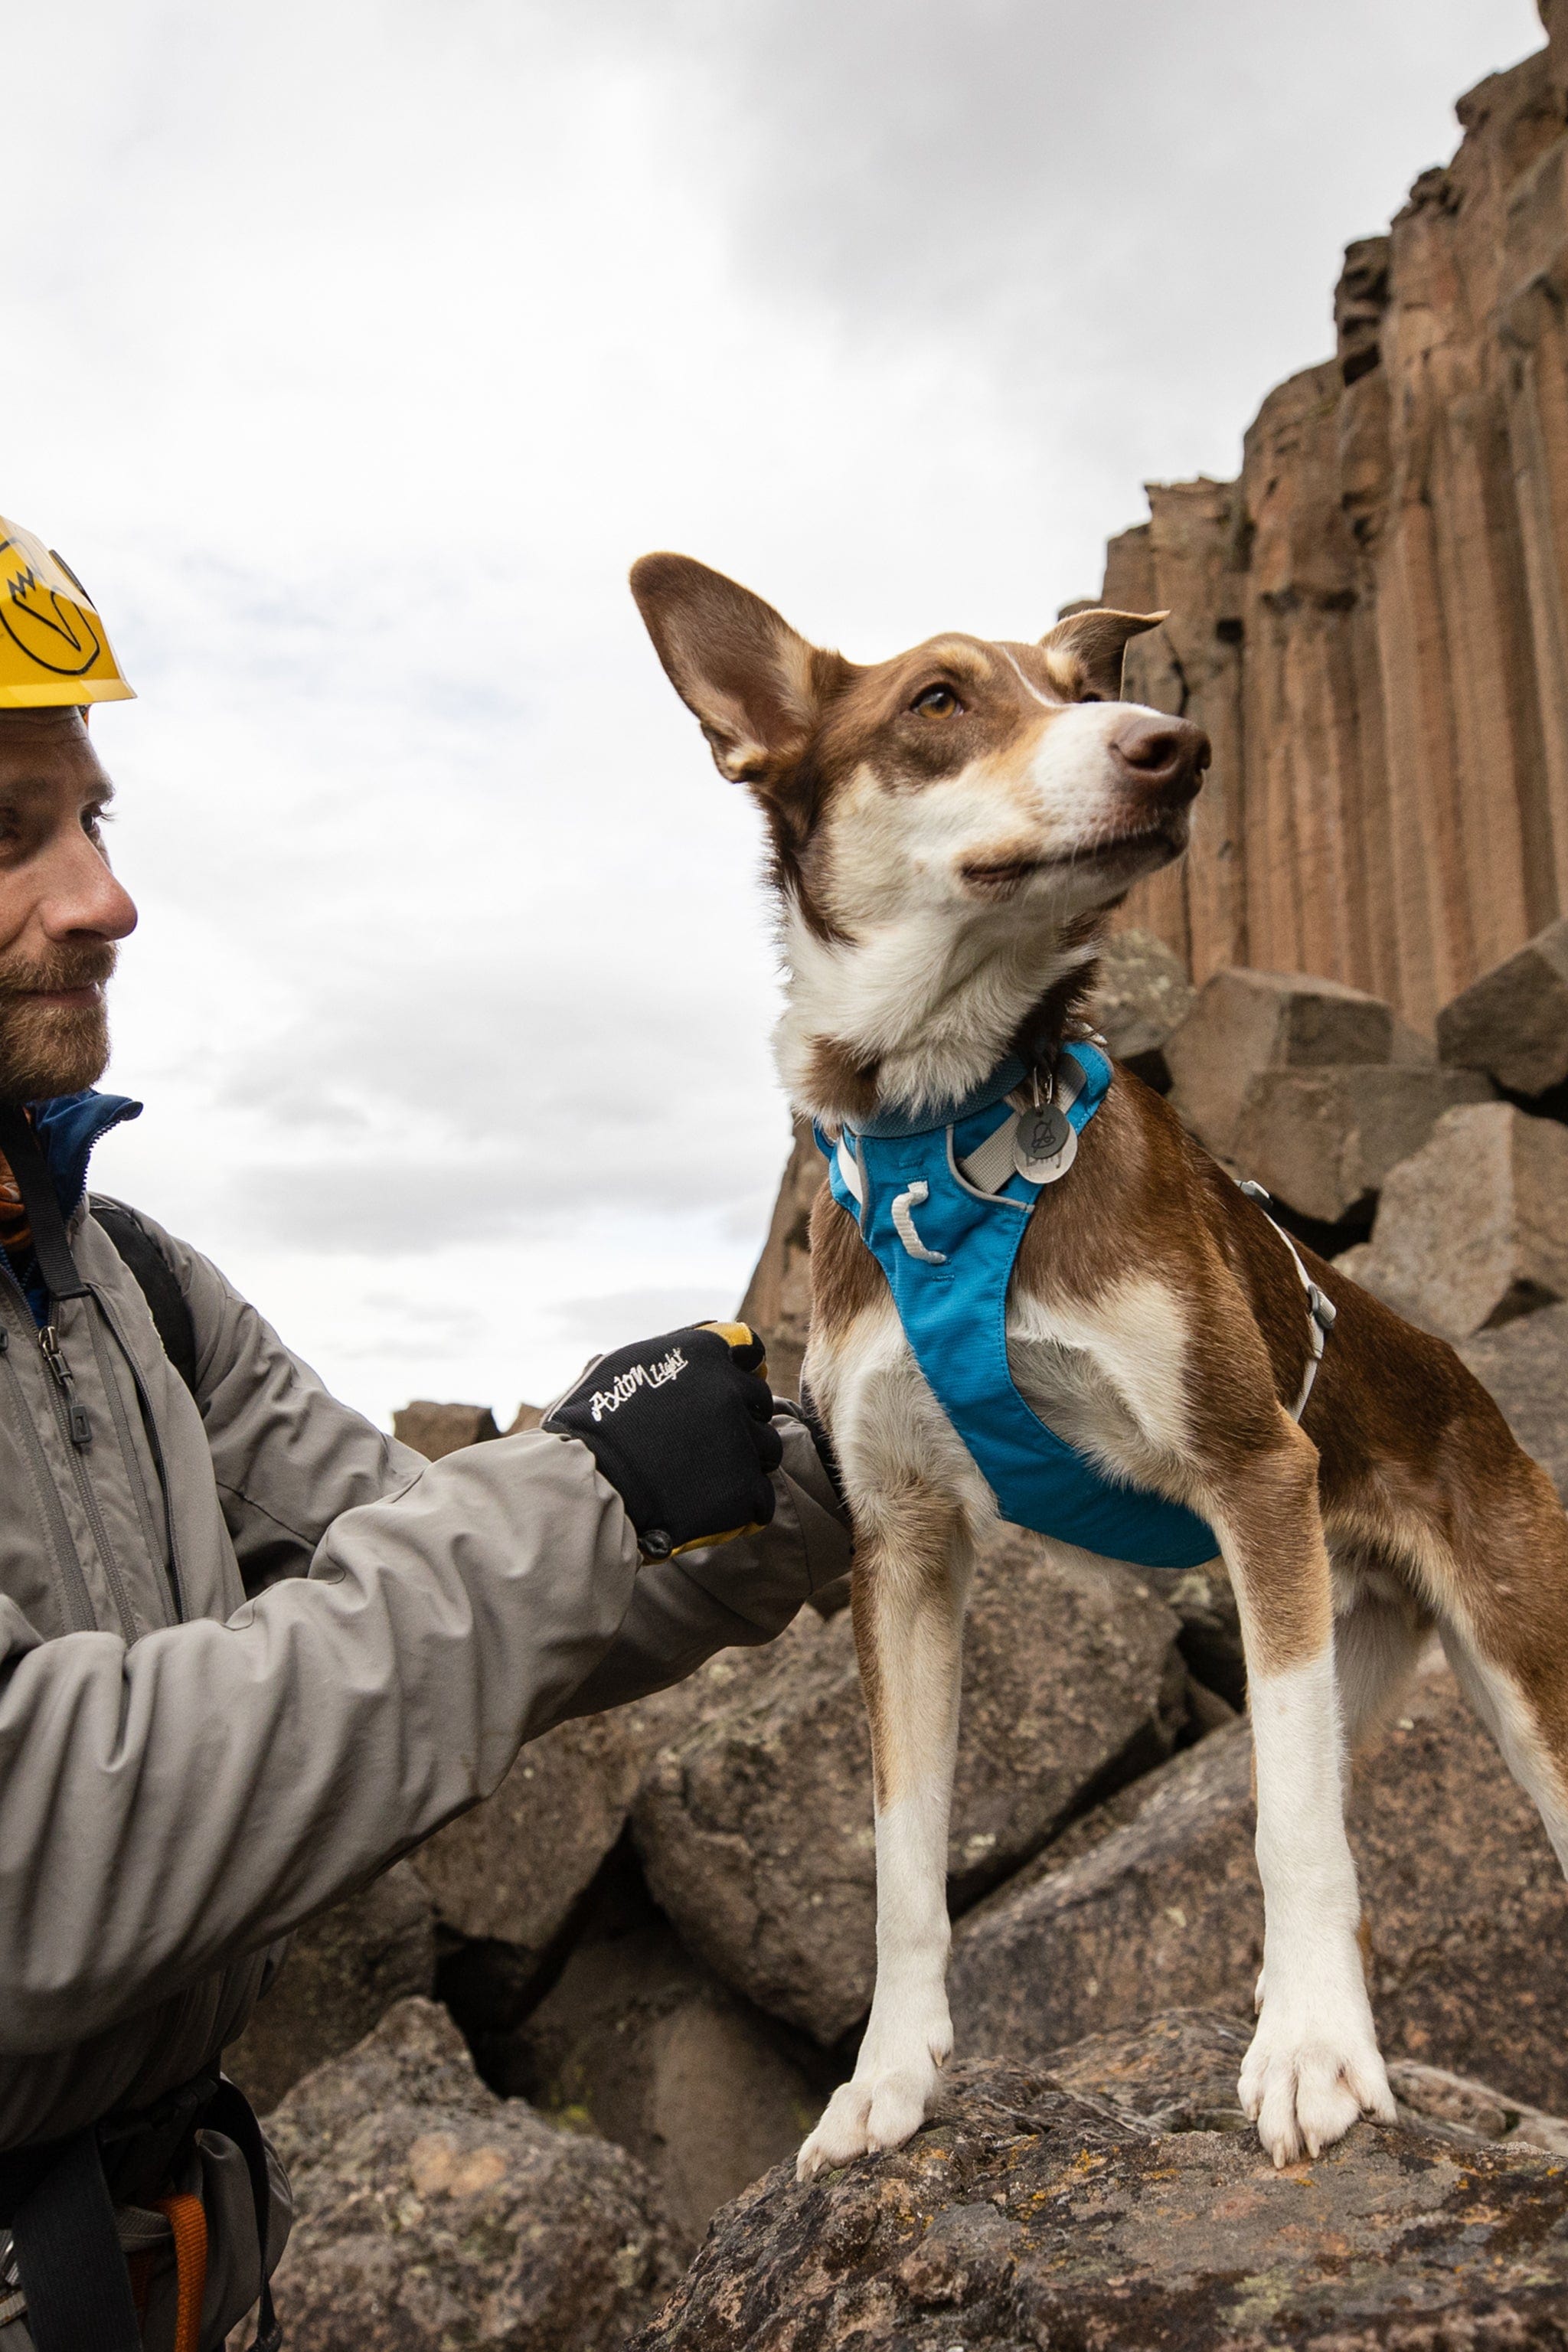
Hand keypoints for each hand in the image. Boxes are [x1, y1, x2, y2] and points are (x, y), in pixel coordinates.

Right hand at [544, 1322, 782, 1559]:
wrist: (586, 1485)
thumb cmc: (591, 1425)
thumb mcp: (620, 1366)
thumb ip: (665, 1351)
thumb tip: (694, 1339)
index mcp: (705, 1353)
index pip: (751, 1353)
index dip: (740, 1374)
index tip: (728, 1394)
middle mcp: (731, 1389)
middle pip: (761, 1403)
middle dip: (743, 1420)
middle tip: (709, 1444)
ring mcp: (742, 1439)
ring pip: (767, 1450)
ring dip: (746, 1462)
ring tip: (708, 1478)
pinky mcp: (745, 1489)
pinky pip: (761, 1497)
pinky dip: (742, 1505)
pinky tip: (713, 1507)